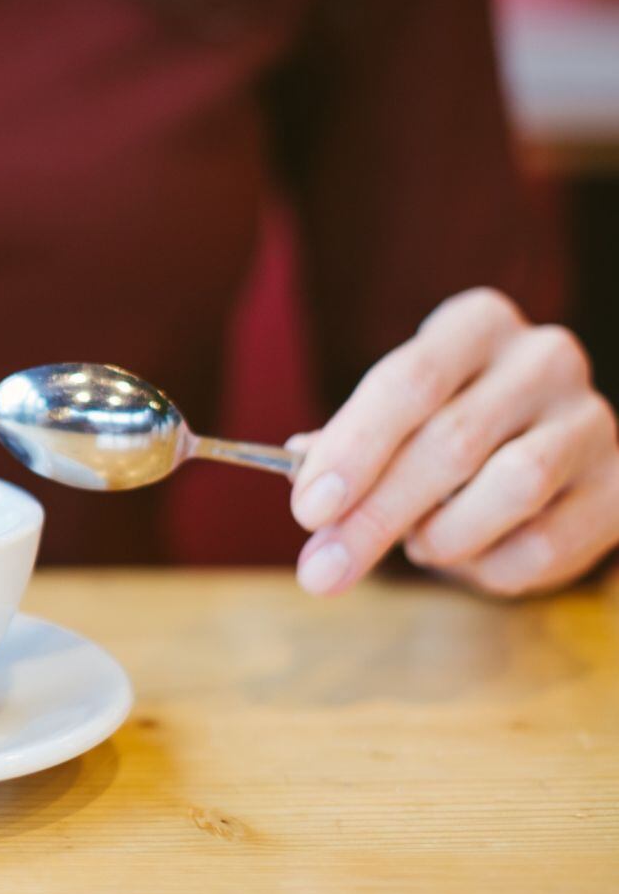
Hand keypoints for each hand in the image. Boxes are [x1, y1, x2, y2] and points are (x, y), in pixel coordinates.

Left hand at [289, 288, 618, 597]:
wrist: (545, 451)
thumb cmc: (443, 427)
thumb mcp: (392, 419)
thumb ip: (347, 445)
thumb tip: (302, 475)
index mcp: (476, 324)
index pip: (408, 381)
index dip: (354, 450)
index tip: (308, 510)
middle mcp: (544, 358)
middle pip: (452, 442)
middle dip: (375, 516)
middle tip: (323, 569)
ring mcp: (592, 419)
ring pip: (512, 487)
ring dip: (442, 536)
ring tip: (418, 546)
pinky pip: (547, 543)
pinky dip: (489, 566)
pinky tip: (471, 558)